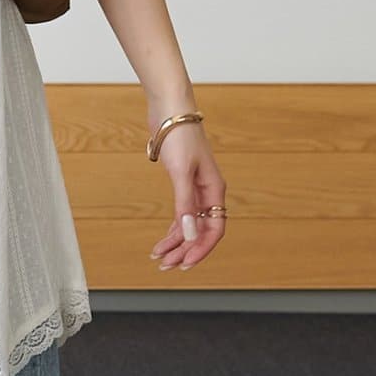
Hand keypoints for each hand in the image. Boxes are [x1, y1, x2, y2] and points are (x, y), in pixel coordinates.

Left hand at [148, 121, 227, 272]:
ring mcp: (195, 188)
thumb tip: (189, 233)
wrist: (170, 110)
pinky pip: (181, 214)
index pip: (214, 229)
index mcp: (214, 190)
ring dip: (176, 243)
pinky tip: (162, 240)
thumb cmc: (179, 136)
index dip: (201, 249)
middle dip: (185, 250)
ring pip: (189, 225)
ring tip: (160, 257)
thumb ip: (184, 204)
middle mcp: (207, 192)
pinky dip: (172, 228)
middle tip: (167, 265)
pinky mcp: (181, 183)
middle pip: (200, 231)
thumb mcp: (181, 172)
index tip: (186, 264)